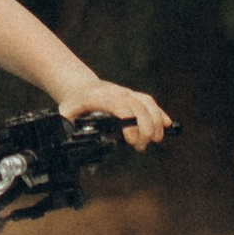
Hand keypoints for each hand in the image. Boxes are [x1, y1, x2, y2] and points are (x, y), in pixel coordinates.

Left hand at [59, 79, 173, 152]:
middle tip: (141, 147)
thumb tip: (69, 142)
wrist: (80, 87)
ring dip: (156, 122)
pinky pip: (150, 102)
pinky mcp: (134, 96)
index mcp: (101, 98)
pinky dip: (160, 113)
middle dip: (145, 129)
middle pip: (139, 107)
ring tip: (156, 140)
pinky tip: (168, 124)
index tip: (131, 141)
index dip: (130, 125)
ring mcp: (127, 93)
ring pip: (147, 103)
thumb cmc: (74, 103)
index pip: (122, 108)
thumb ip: (67, 126)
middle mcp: (117, 93)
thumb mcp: (66, 113)